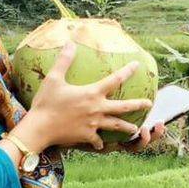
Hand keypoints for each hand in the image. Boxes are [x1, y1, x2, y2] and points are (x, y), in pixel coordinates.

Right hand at [9, 42, 152, 151]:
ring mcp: (94, 124)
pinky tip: (101, 145)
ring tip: (135, 129)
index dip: (127, 71)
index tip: (137, 65)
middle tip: (149, 104)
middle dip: (138, 104)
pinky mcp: (87, 136)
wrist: (39, 128)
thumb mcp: (54, 78)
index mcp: (92, 93)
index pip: (115, 79)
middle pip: (124, 106)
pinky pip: (97, 140)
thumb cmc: (45, 102)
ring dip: (127, 127)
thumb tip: (70, 43)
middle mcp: (97, 108)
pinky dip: (100, 142)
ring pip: (116, 126)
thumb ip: (64, 61)